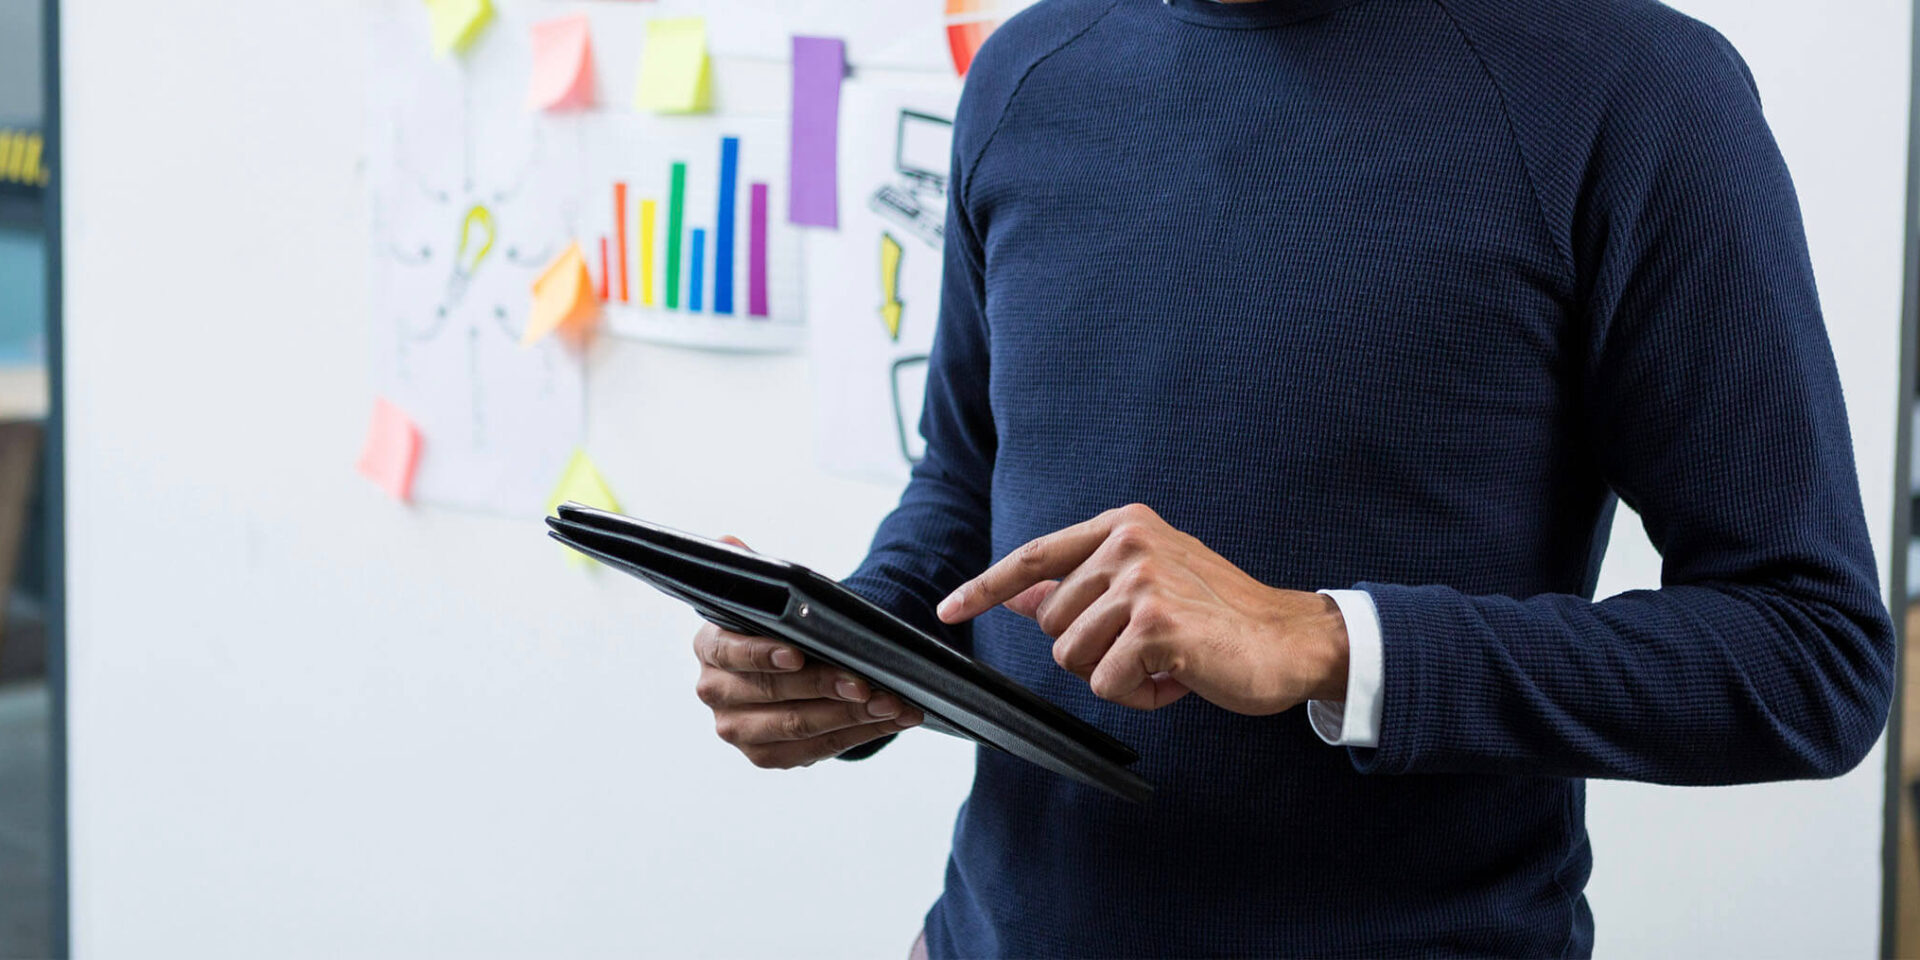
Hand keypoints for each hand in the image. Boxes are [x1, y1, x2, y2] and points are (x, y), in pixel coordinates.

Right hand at [692, 537, 922, 767]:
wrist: (794, 667)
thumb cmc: (782, 627)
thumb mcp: (769, 597)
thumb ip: (750, 571)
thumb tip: (727, 541)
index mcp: (708, 648)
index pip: (730, 652)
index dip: (762, 655)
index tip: (797, 654)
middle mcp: (715, 693)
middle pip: (773, 693)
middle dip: (826, 686)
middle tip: (869, 682)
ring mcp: (738, 730)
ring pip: (799, 726)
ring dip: (852, 715)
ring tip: (894, 702)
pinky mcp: (767, 756)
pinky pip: (818, 748)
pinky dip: (860, 733)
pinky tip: (892, 719)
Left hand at [936, 504, 1348, 714]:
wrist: (1292, 640)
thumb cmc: (1220, 617)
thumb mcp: (1148, 586)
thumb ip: (1086, 586)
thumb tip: (1022, 598)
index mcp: (1123, 525)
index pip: (1034, 557)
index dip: (984, 588)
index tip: (946, 611)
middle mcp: (1128, 543)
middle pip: (1051, 626)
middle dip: (1092, 652)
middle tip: (1150, 647)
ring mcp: (1141, 581)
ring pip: (1072, 658)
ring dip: (1117, 677)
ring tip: (1167, 662)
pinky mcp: (1155, 626)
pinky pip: (1106, 685)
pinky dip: (1139, 697)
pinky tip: (1178, 679)